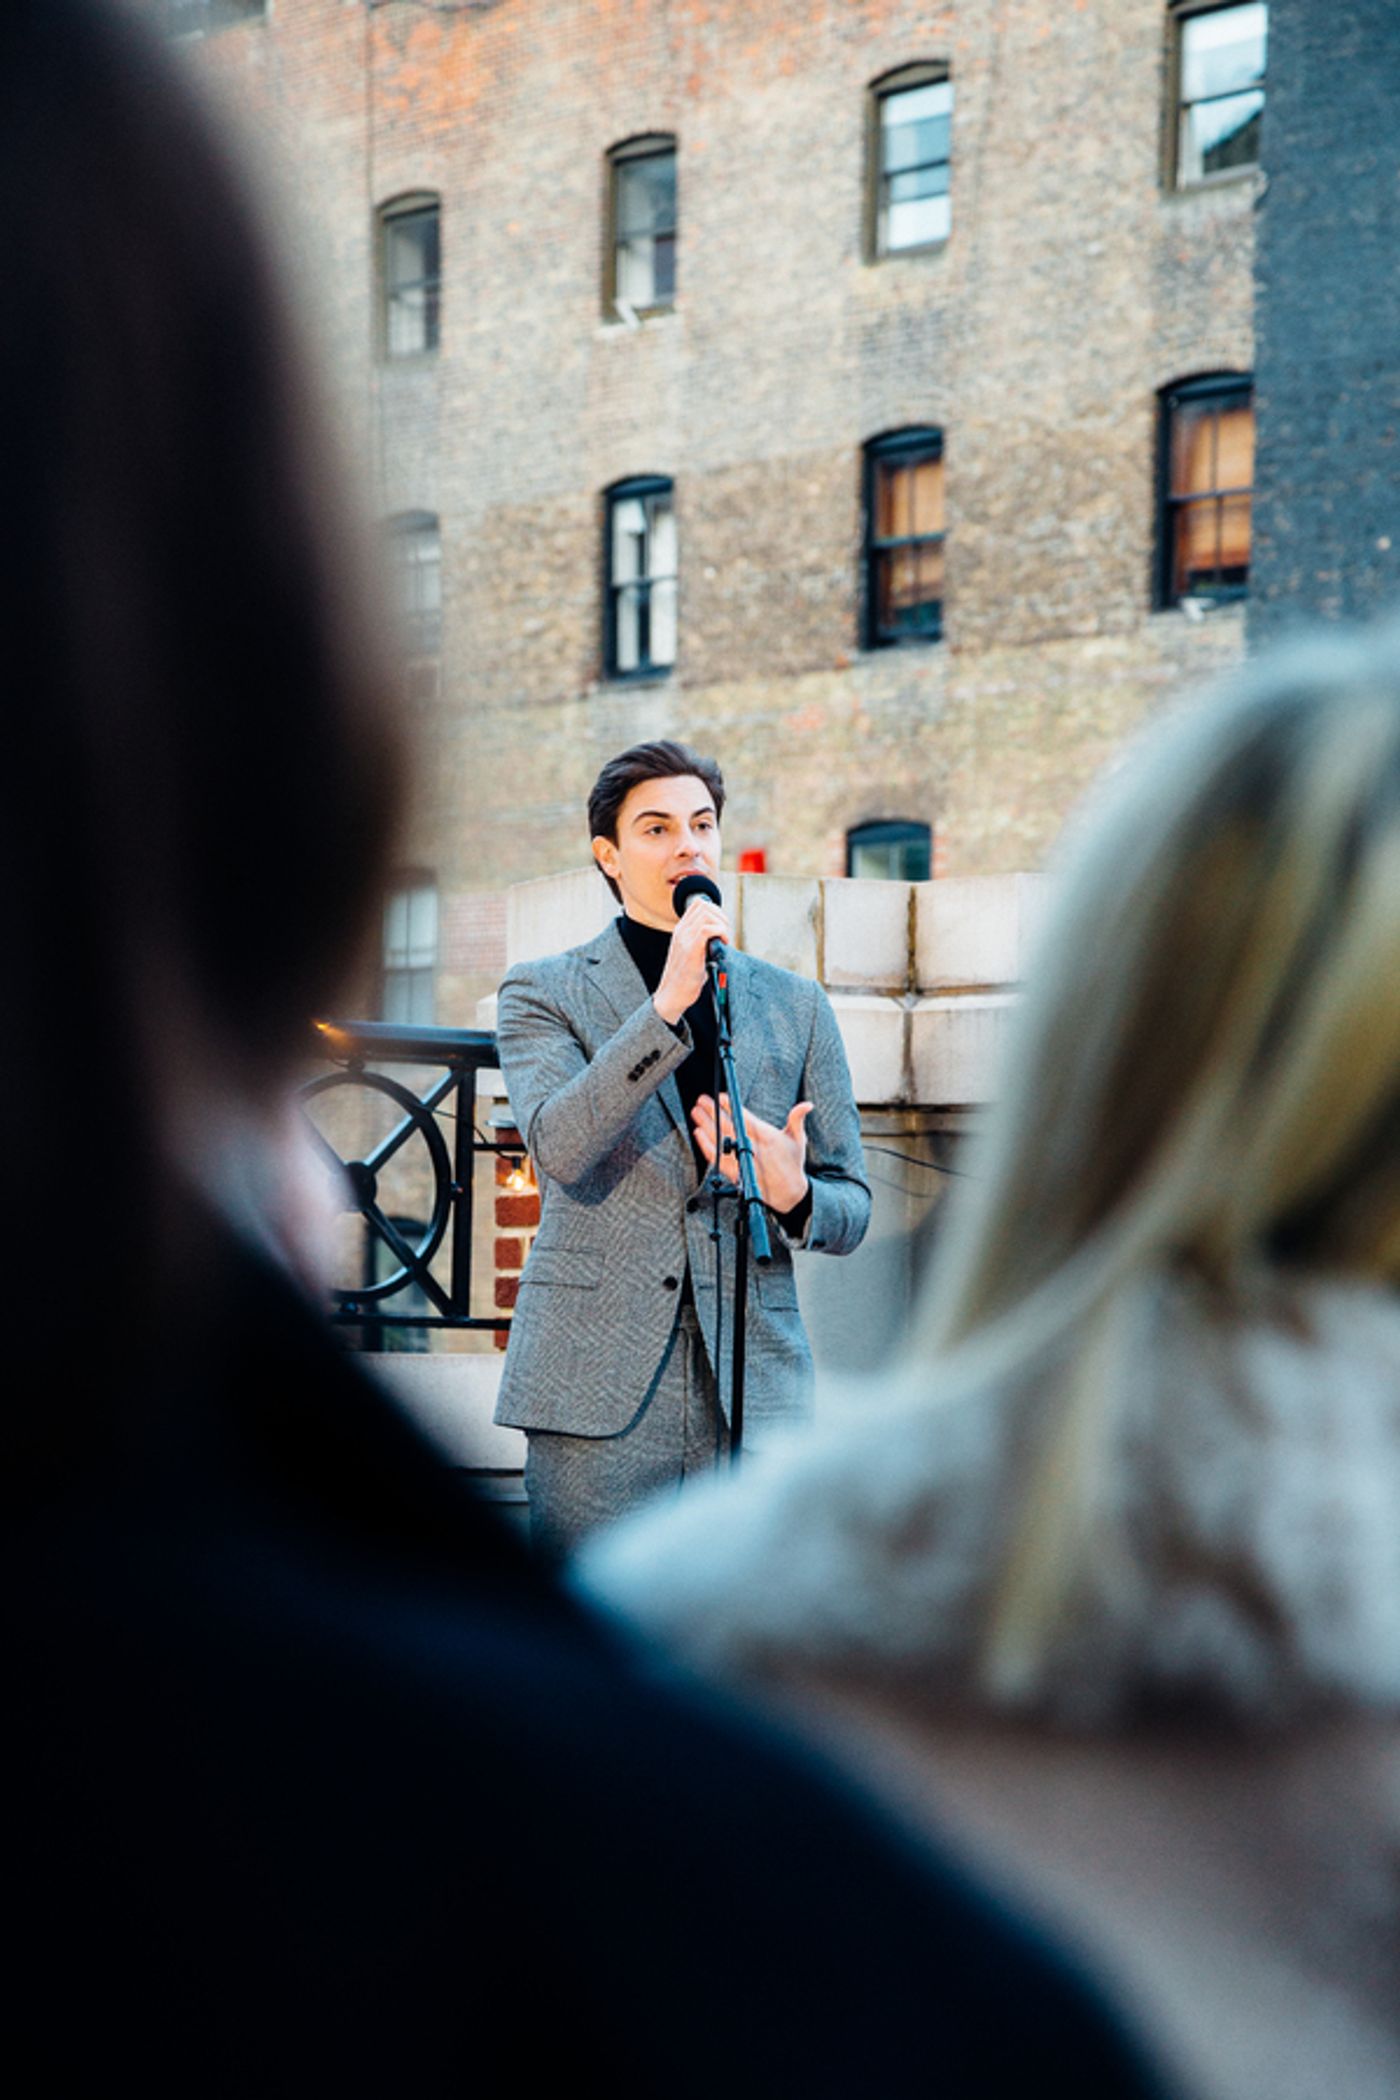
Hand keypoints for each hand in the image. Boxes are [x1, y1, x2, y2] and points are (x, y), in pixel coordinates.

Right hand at [652, 897, 732, 1024]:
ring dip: (722, 924)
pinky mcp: (690, 950)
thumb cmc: (685, 979)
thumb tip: (721, 939)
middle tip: (725, 934)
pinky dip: (720, 932)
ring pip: (706, 914)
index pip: (698, 904)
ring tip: (724, 939)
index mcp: (680, 930)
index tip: (722, 926)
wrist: (672, 995)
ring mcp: (684, 939)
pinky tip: (723, 944)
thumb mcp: (693, 954)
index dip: (715, 910)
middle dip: (721, 916)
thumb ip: (702, 943)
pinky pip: (707, 929)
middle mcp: (681, 931)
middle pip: (704, 906)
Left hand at [691, 1093, 812, 1213]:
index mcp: (767, 1137)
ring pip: (720, 1140)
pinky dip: (707, 1146)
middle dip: (714, 1112)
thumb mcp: (798, 1140)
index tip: (720, 1097)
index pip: (745, 1118)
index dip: (731, 1107)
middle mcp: (753, 1148)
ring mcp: (742, 1161)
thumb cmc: (792, 1164)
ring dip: (706, 1126)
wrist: (789, 1194)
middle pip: (728, 1127)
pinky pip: (717, 1158)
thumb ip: (797, 1119)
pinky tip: (699, 1135)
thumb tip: (807, 1105)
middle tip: (702, 1100)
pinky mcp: (736, 1172)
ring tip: (696, 1113)